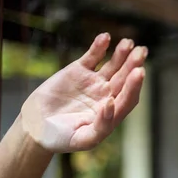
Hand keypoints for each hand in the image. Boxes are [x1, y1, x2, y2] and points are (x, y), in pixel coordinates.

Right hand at [21, 33, 146, 151]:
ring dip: (121, 54)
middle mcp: (107, 96)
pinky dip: (98, 47)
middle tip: (141, 52)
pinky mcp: (79, 71)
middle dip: (133, 65)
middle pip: (124, 79)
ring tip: (128, 43)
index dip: (134, 86)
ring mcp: (94, 82)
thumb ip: (102, 126)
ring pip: (113, 65)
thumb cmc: (61, 139)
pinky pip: (92, 57)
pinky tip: (105, 37)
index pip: (128, 98)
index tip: (138, 73)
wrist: (36, 127)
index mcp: (112, 114)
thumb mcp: (83, 140)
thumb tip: (111, 104)